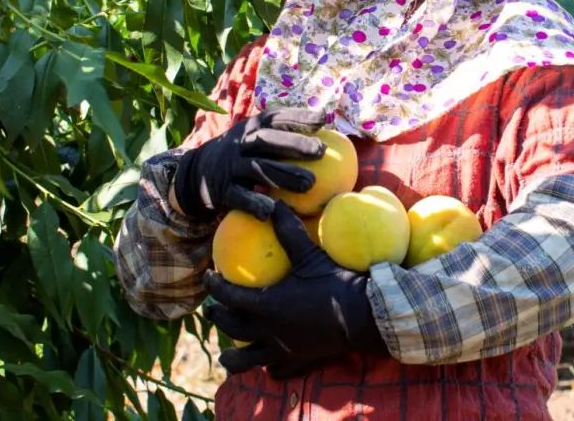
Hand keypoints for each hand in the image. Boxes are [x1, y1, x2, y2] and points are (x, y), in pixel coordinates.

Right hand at [173, 108, 326, 219]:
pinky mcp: (222, 190)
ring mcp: (231, 166)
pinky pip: (238, 197)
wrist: (196, 173)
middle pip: (267, 140)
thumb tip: (327, 124)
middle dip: (294, 144)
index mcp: (252, 127)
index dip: (298, 117)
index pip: (275, 118)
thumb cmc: (242, 153)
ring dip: (283, 175)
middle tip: (321, 151)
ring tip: (309, 183)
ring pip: (257, 169)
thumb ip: (283, 132)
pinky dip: (253, 203)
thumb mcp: (256, 136)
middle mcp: (240, 143)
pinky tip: (270, 210)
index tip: (324, 119)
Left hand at [203, 202, 387, 378]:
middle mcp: (268, 331)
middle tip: (213, 309)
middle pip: (232, 328)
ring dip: (234, 357)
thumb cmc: (335, 283)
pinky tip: (267, 364)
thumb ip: (289, 231)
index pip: (228, 296)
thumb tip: (274, 204)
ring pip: (247, 359)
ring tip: (226, 355)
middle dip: (219, 317)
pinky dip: (268, 368)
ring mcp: (282, 350)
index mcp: (266, 305)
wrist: (363, 316)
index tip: (210, 276)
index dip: (214, 286)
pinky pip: (276, 370)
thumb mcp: (309, 255)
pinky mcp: (298, 361)